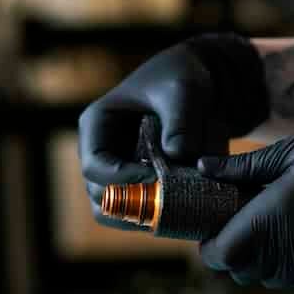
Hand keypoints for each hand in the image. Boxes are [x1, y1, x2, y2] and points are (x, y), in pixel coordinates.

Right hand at [78, 35, 268, 221]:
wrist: (199, 86)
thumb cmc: (182, 78)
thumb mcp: (184, 90)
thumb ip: (181, 120)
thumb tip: (177, 155)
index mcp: (96, 126)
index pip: (94, 165)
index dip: (122, 178)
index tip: (157, 178)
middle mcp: (100, 155)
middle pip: (103, 199)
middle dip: (138, 202)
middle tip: (173, 200)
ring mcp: (118, 174)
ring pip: (121, 215)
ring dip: (151, 215)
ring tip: (182, 206)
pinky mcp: (140, 187)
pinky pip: (144, 214)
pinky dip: (166, 215)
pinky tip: (191, 205)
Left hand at [197, 119, 293, 287]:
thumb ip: (245, 168)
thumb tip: (204, 170)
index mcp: (274, 220)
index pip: (219, 254)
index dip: (211, 240)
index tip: (218, 217)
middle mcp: (292, 254)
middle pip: (240, 270)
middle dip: (235, 246)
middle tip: (247, 212)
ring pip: (269, 277)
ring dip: (263, 255)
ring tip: (278, 218)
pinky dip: (292, 260)